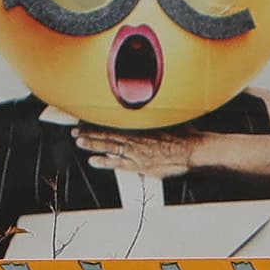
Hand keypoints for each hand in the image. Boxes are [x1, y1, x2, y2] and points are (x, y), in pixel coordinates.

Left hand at [74, 127, 202, 177]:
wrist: (193, 151)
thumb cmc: (184, 135)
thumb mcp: (168, 119)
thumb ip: (156, 115)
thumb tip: (154, 103)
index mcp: (141, 125)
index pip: (114, 121)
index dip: (98, 120)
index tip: (86, 117)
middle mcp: (136, 137)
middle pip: (108, 133)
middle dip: (90, 132)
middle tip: (75, 131)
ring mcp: (136, 152)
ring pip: (109, 146)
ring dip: (92, 144)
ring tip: (79, 142)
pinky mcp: (140, 165)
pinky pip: (118, 163)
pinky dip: (105, 162)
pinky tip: (94, 161)